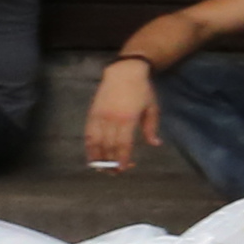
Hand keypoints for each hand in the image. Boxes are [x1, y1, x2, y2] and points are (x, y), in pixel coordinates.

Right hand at [83, 58, 155, 172]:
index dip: (122, 159)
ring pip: (95, 142)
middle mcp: (111, 119)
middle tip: (115, 172)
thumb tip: (155, 144)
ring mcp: (99, 116)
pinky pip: (88, 133)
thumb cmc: (142, 89)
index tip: (123, 169)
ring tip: (101, 168)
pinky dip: (89, 146)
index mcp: (128, 119)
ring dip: (97, 157)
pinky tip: (91, 154)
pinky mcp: (92, 113)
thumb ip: (151, 128)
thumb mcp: (152, 108)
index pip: (123, 145)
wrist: (124, 71)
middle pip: (108, 146)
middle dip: (111, 162)